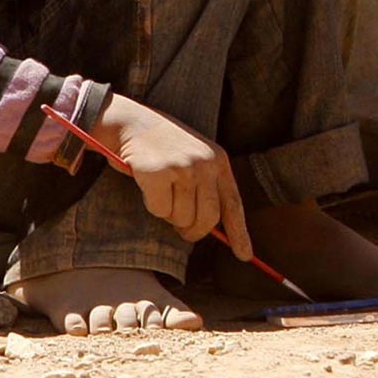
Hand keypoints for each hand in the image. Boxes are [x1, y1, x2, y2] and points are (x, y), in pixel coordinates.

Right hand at [92, 94, 250, 259]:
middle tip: (180, 229)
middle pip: (207, 219)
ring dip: (168, 213)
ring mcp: (183, 168)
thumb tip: (212, 229)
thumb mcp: (194, 159)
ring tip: (162, 189)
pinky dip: (151, 204)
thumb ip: (206, 187)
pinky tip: (148, 183)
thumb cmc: (162, 147)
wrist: (132, 122)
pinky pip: (159, 210)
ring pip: (180, 218)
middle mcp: (205, 163)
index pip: (233, 203)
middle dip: (192, 231)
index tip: (244, 255)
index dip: (239, 233)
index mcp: (218, 160)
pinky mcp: (159, 173)